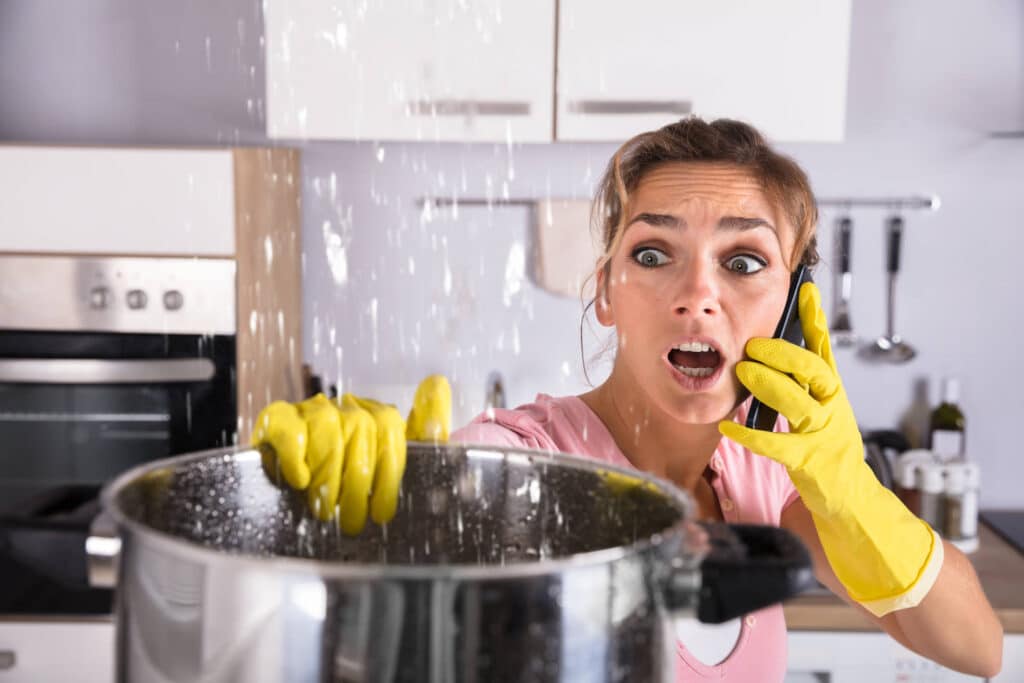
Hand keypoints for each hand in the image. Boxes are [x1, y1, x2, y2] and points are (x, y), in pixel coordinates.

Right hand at [251, 374, 450, 534]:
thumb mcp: (394, 464)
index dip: (388, 473)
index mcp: (375, 416)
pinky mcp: (276, 419)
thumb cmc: (353, 488)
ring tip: (326, 510)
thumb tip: (436, 383)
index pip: (389, 426)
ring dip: (327, 476)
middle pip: (359, 428)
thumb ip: (424, 430)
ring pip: (326, 426)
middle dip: (356, 484)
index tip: (382, 512)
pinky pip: (287, 426)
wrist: (297, 502)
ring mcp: (310, 410)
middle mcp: (345, 407)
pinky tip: (300, 481)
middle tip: (351, 521)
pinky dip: (295, 456)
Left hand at [718, 283, 940, 615]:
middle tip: (753, 345)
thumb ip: (796, 394)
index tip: (805, 291)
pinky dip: (752, 435)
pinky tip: (729, 427)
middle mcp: (834, 410)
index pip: (825, 350)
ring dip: (770, 384)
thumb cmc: (828, 462)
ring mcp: (827, 437)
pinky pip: (779, 446)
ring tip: (743, 372)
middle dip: (784, 353)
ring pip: (800, 401)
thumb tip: (761, 367)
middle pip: (815, 370)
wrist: (856, 512)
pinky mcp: (813, 465)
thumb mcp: (816, 419)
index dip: (815, 321)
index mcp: (833, 396)